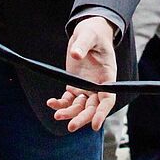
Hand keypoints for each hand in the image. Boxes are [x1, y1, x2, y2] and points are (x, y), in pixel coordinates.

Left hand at [47, 16, 118, 131]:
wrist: (87, 32)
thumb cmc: (93, 33)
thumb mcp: (89, 36)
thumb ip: (83, 45)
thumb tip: (76, 55)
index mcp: (107, 77)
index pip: (107, 100)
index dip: (102, 113)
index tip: (95, 125)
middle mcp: (98, 86)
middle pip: (93, 108)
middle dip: (83, 118)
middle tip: (71, 127)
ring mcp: (86, 87)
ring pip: (79, 107)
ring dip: (69, 113)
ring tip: (57, 115)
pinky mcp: (74, 85)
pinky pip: (68, 100)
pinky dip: (60, 103)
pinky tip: (51, 103)